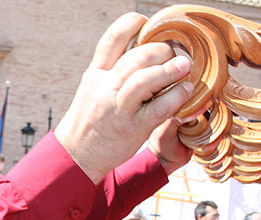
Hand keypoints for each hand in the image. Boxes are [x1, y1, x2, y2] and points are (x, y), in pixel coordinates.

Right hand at [54, 12, 192, 183]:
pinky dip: (176, 96)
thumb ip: (112, 72)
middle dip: (161, 50)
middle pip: (136, 57)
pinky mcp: (133, 128)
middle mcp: (104, 88)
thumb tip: (140, 52)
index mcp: (95, 75)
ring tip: (184, 66)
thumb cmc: (89, 122)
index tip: (147, 23)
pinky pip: (159, 108)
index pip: (112, 39)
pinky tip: (185, 91)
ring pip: (146, 79)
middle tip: (174, 53)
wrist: (76, 156)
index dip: (132, 24)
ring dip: (170, 69)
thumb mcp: (92, 90)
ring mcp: (118, 109)